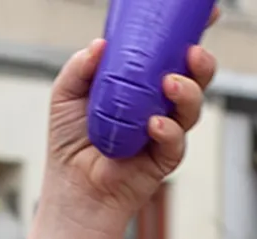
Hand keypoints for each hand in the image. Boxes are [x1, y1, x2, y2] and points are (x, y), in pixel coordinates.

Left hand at [44, 24, 216, 234]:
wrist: (70, 192)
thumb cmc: (68, 146)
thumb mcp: (65, 98)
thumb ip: (79, 68)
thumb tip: (100, 44)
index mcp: (142, 86)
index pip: (173, 56)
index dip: (189, 36)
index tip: (201, 19)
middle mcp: (158, 106)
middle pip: (195, 78)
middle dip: (201, 63)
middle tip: (190, 53)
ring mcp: (164, 133)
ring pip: (192, 107)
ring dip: (188, 92)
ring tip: (170, 84)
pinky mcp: (163, 159)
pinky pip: (175, 142)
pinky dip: (168, 131)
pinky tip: (154, 125)